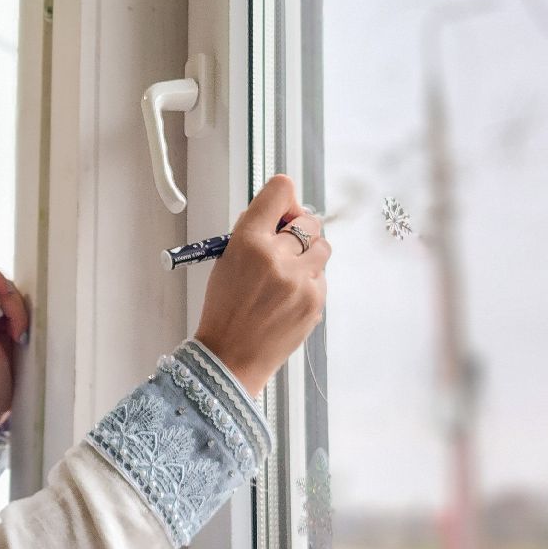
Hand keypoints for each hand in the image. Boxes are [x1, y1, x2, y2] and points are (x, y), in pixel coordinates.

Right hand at [193, 174, 330, 398]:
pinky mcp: (315, 301)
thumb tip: (280, 213)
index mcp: (248, 241)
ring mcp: (300, 280)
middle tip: (286, 244)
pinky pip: (322, 276)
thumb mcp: (226, 261)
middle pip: (308, 219)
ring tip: (289, 271)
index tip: (283, 207)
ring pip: (323, 247)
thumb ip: (253, 234)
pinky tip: (289, 296)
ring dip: (309, 253)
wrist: (230, 357)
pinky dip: (310, 281)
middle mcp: (276, 256)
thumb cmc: (225, 310)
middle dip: (298, 228)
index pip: (279, 191)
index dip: (284, 197)